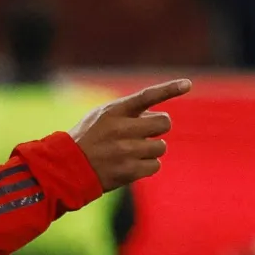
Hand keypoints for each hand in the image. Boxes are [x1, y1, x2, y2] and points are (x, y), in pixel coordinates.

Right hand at [69, 79, 190, 191]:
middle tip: (144, 133)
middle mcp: (120, 129)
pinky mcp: (128, 170)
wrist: (67, 168)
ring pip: (160, 146)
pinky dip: (146, 165)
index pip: (146, 96)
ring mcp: (125, 151)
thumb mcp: (100, 116)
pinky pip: (155, 165)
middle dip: (158, 128)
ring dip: (151, 149)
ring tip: (131, 151)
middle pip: (163, 123)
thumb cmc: (87, 139)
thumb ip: (128, 111)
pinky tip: (130, 164)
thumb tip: (160, 117)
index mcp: (113, 112)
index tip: (187, 84)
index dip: (169, 89)